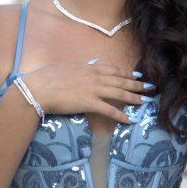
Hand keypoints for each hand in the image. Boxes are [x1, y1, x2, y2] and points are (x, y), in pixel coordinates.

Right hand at [20, 60, 151, 124]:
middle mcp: (94, 77)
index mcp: (89, 68)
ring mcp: (93, 90)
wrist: (38, 88)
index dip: (126, 73)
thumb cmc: (46, 78)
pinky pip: (109, 110)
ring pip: (119, 93)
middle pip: (120, 80)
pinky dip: (120, 115)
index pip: (112, 69)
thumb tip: (84, 71)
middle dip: (136, 84)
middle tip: (148, 87)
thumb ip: (79, 71)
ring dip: (133, 98)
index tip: (135, 75)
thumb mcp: (66, 69)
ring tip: (144, 101)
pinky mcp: (89, 103)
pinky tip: (129, 119)